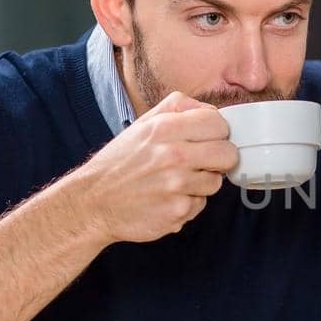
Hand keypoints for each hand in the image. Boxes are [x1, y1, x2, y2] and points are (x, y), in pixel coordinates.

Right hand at [70, 91, 236, 243]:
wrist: (92, 202)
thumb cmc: (119, 163)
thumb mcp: (142, 124)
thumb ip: (177, 108)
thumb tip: (210, 110)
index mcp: (165, 128)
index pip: (219, 123)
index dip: (218, 132)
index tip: (209, 140)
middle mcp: (173, 155)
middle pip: (228, 153)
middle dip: (220, 158)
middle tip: (203, 162)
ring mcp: (176, 186)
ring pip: (216, 182)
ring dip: (202, 183)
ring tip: (176, 181)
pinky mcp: (177, 212)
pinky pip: (200, 205)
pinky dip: (188, 203)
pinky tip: (168, 198)